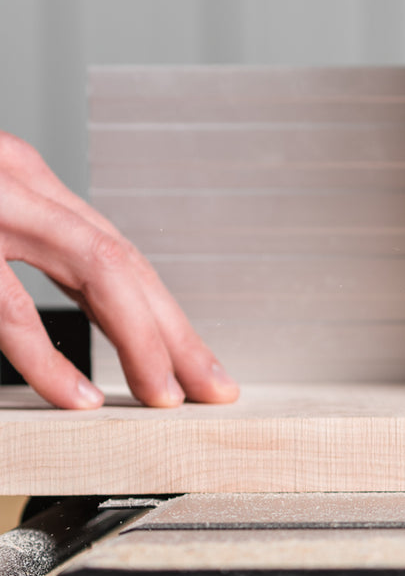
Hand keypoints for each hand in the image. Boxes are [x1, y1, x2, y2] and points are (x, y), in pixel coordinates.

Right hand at [0, 133, 237, 407]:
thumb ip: (16, 240)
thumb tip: (68, 300)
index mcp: (24, 178)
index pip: (115, 252)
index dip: (163, 312)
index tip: (197, 361)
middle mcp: (19, 183)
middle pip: (125, 264)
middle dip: (177, 332)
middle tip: (214, 387)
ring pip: (97, 274)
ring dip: (141, 343)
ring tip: (167, 397)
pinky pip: (11, 307)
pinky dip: (47, 358)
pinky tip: (77, 397)